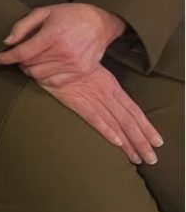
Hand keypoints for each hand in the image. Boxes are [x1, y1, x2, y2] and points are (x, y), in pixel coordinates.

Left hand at [0, 4, 125, 84]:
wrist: (99, 22)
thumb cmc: (69, 15)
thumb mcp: (43, 12)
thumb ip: (22, 26)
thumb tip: (7, 42)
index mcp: (53, 35)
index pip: (23, 53)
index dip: (6, 57)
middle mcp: (64, 52)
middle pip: (29, 65)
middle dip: (19, 61)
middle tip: (21, 53)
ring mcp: (73, 64)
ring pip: (39, 75)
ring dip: (31, 69)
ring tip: (33, 58)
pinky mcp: (80, 72)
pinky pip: (53, 82)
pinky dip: (44, 76)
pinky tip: (45, 65)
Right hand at [38, 65, 162, 165]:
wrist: (52, 52)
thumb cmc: (71, 60)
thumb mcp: (92, 67)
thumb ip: (103, 81)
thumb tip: (115, 87)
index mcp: (111, 85)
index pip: (134, 110)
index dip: (147, 127)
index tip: (158, 141)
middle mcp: (106, 93)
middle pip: (129, 120)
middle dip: (141, 141)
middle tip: (152, 159)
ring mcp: (92, 98)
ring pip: (116, 123)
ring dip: (129, 142)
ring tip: (139, 158)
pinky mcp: (76, 101)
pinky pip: (94, 118)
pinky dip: (106, 130)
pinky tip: (117, 142)